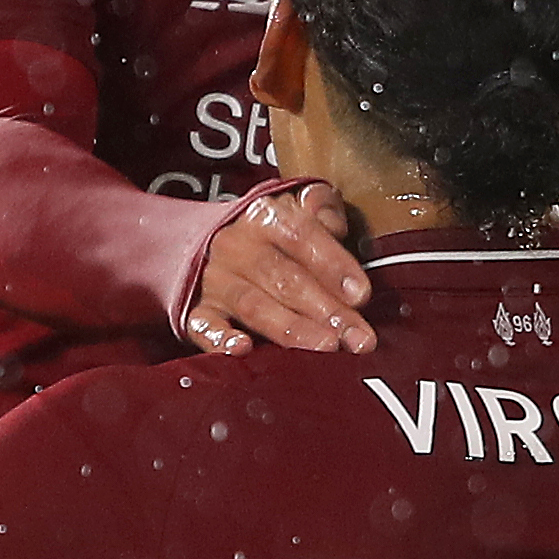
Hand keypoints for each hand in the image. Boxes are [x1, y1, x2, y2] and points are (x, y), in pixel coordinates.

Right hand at [181, 179, 373, 354]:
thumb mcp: (296, 209)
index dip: (333, 264)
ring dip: (292, 328)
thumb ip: (322, 209)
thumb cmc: (269, 236)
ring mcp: (214, 280)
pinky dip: (221, 339)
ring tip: (325, 347)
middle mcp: (236, 246)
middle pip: (284, 277)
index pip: (301, 235)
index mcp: (264, 217)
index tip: (362, 295)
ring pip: (254, 305)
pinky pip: (205, 325)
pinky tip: (243, 350)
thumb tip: (336, 222)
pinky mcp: (195, 310)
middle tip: (358, 338)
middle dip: (326, 309)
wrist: (203, 244)